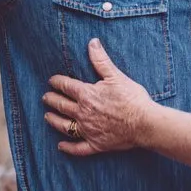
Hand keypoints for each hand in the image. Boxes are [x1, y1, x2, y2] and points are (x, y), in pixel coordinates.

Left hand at [43, 39, 155, 156]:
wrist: (145, 123)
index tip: (52, 81)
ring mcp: (87, 130)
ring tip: (47, 117)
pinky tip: (61, 146)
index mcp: (86, 95)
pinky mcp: (95, 144)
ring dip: (54, 120)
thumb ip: (101, 60)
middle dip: (51, 100)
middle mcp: (83, 113)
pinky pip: (77, 148)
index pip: (66, 86)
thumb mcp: (116, 75)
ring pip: (64, 126)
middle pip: (61, 105)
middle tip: (45, 97)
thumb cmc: (132, 98)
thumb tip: (92, 42)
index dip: (57, 82)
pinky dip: (68, 148)